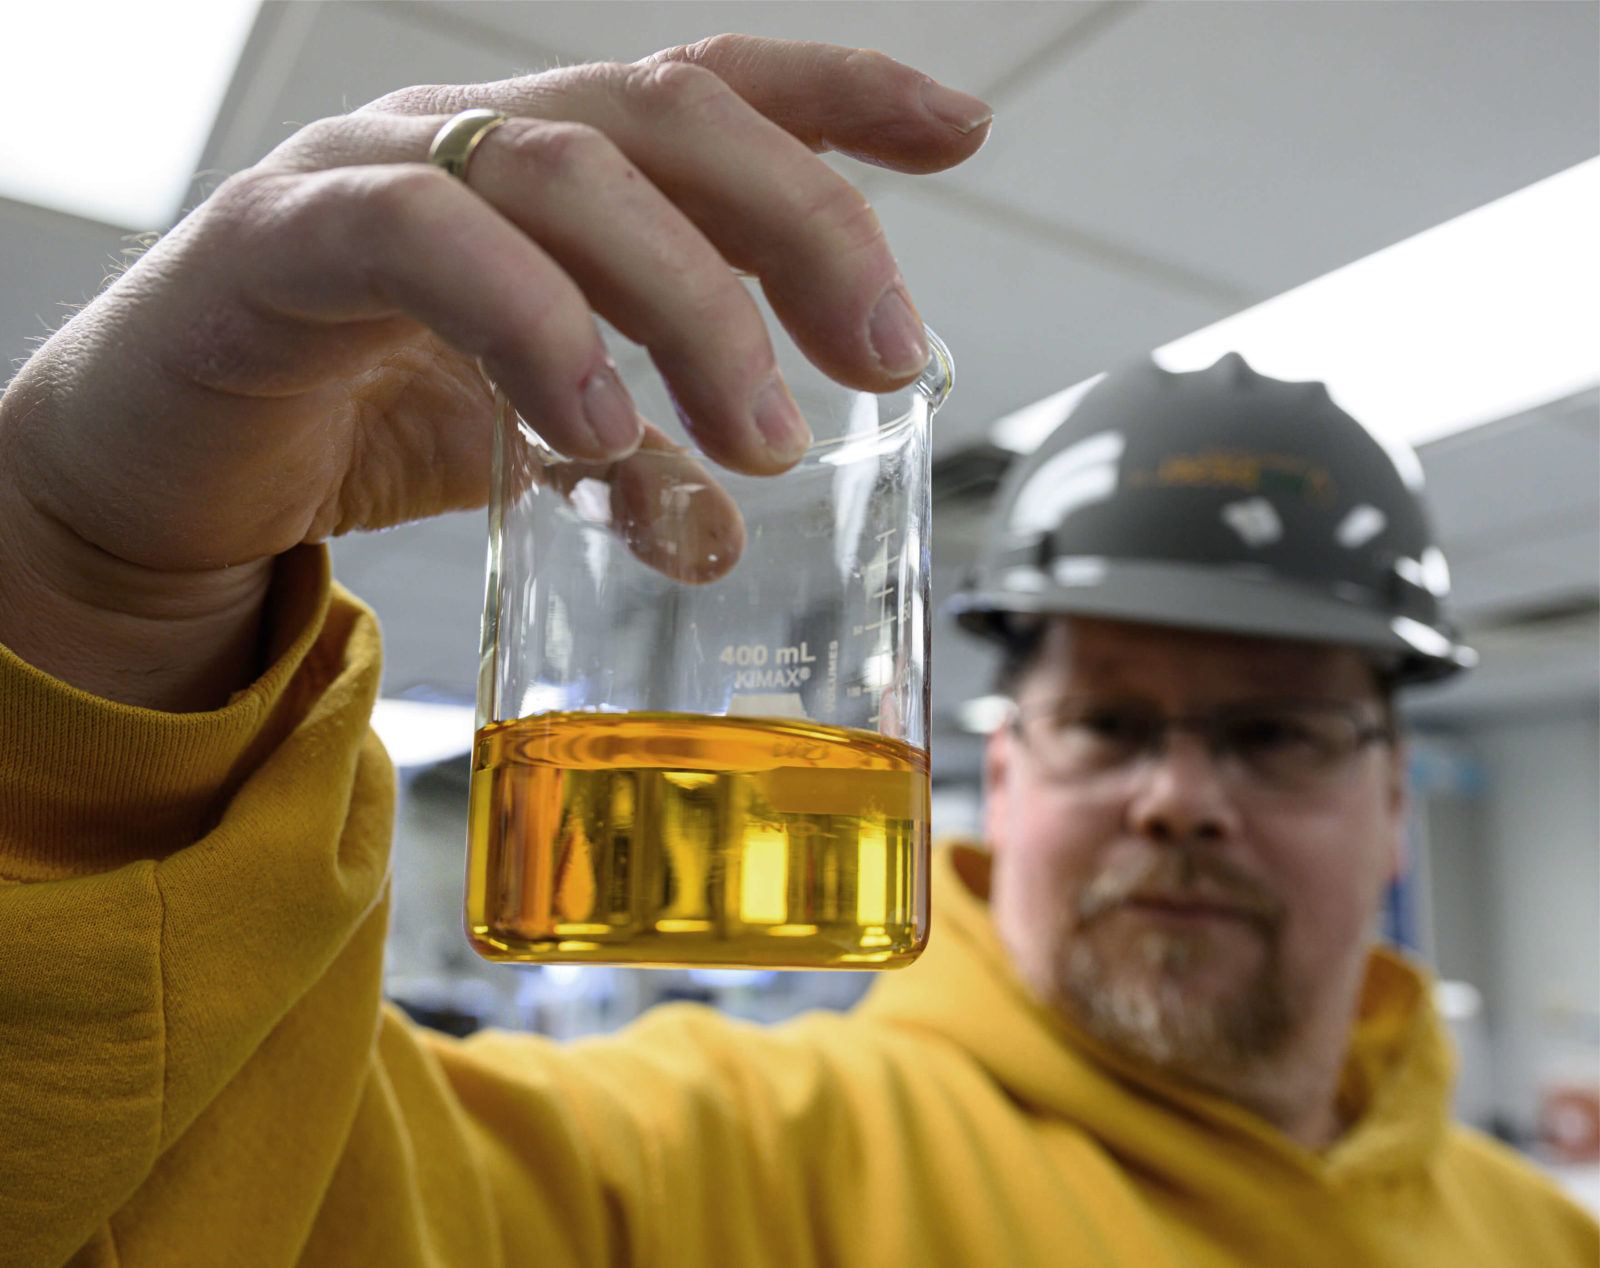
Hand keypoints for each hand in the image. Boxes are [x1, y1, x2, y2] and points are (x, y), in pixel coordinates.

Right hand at [0, 35, 989, 708]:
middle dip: (808, 230)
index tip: (960, 130)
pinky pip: (429, 243)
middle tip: (889, 361)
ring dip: (696, 308)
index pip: (712, 92)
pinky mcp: (289, 238)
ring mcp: (378, 173)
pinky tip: (598, 426)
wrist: (158, 472)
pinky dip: (536, 328)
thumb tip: (723, 538)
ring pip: (571, 173)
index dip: (842, 94)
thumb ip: (628, 468)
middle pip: (675, 117)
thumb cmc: (349, 422)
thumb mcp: (528, 444)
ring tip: (763, 440)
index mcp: (550, 175)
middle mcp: (474, 143)